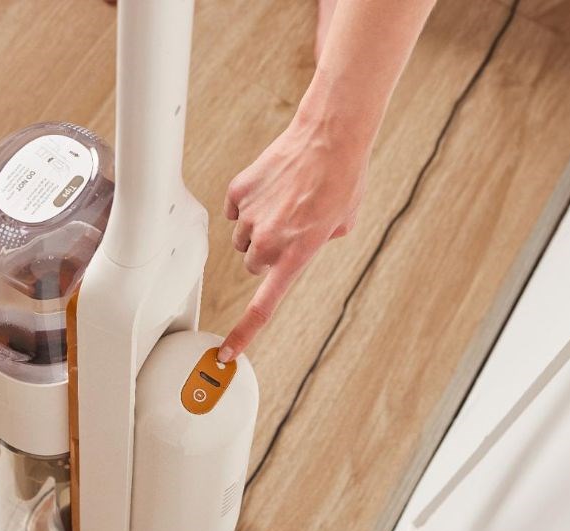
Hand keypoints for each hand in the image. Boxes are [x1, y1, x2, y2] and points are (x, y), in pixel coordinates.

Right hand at [218, 115, 366, 361]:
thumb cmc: (342, 181)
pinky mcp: (239, 193)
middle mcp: (269, 242)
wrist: (330, 138)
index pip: (263, 306)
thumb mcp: (341, 225)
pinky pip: (234, 210)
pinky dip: (248, 203)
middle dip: (266, 254)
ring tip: (283, 203)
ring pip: (242, 238)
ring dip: (258, 228)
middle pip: (253, 265)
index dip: (244, 333)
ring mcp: (250, 216)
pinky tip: (271, 187)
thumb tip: (298, 241)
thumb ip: (316, 244)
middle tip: (287, 231)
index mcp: (296, 256)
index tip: (227, 353)